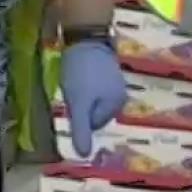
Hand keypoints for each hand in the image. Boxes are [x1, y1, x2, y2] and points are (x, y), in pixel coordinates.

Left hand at [60, 40, 126, 157]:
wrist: (86, 35)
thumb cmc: (82, 72)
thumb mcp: (78, 103)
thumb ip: (81, 130)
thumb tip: (84, 156)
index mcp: (116, 105)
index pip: (92, 124)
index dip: (78, 115)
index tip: (71, 100)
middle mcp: (120, 95)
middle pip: (94, 111)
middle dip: (80, 104)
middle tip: (71, 89)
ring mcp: (115, 80)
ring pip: (92, 98)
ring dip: (81, 93)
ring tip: (72, 80)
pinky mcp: (107, 68)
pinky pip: (94, 84)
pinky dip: (83, 81)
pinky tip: (76, 72)